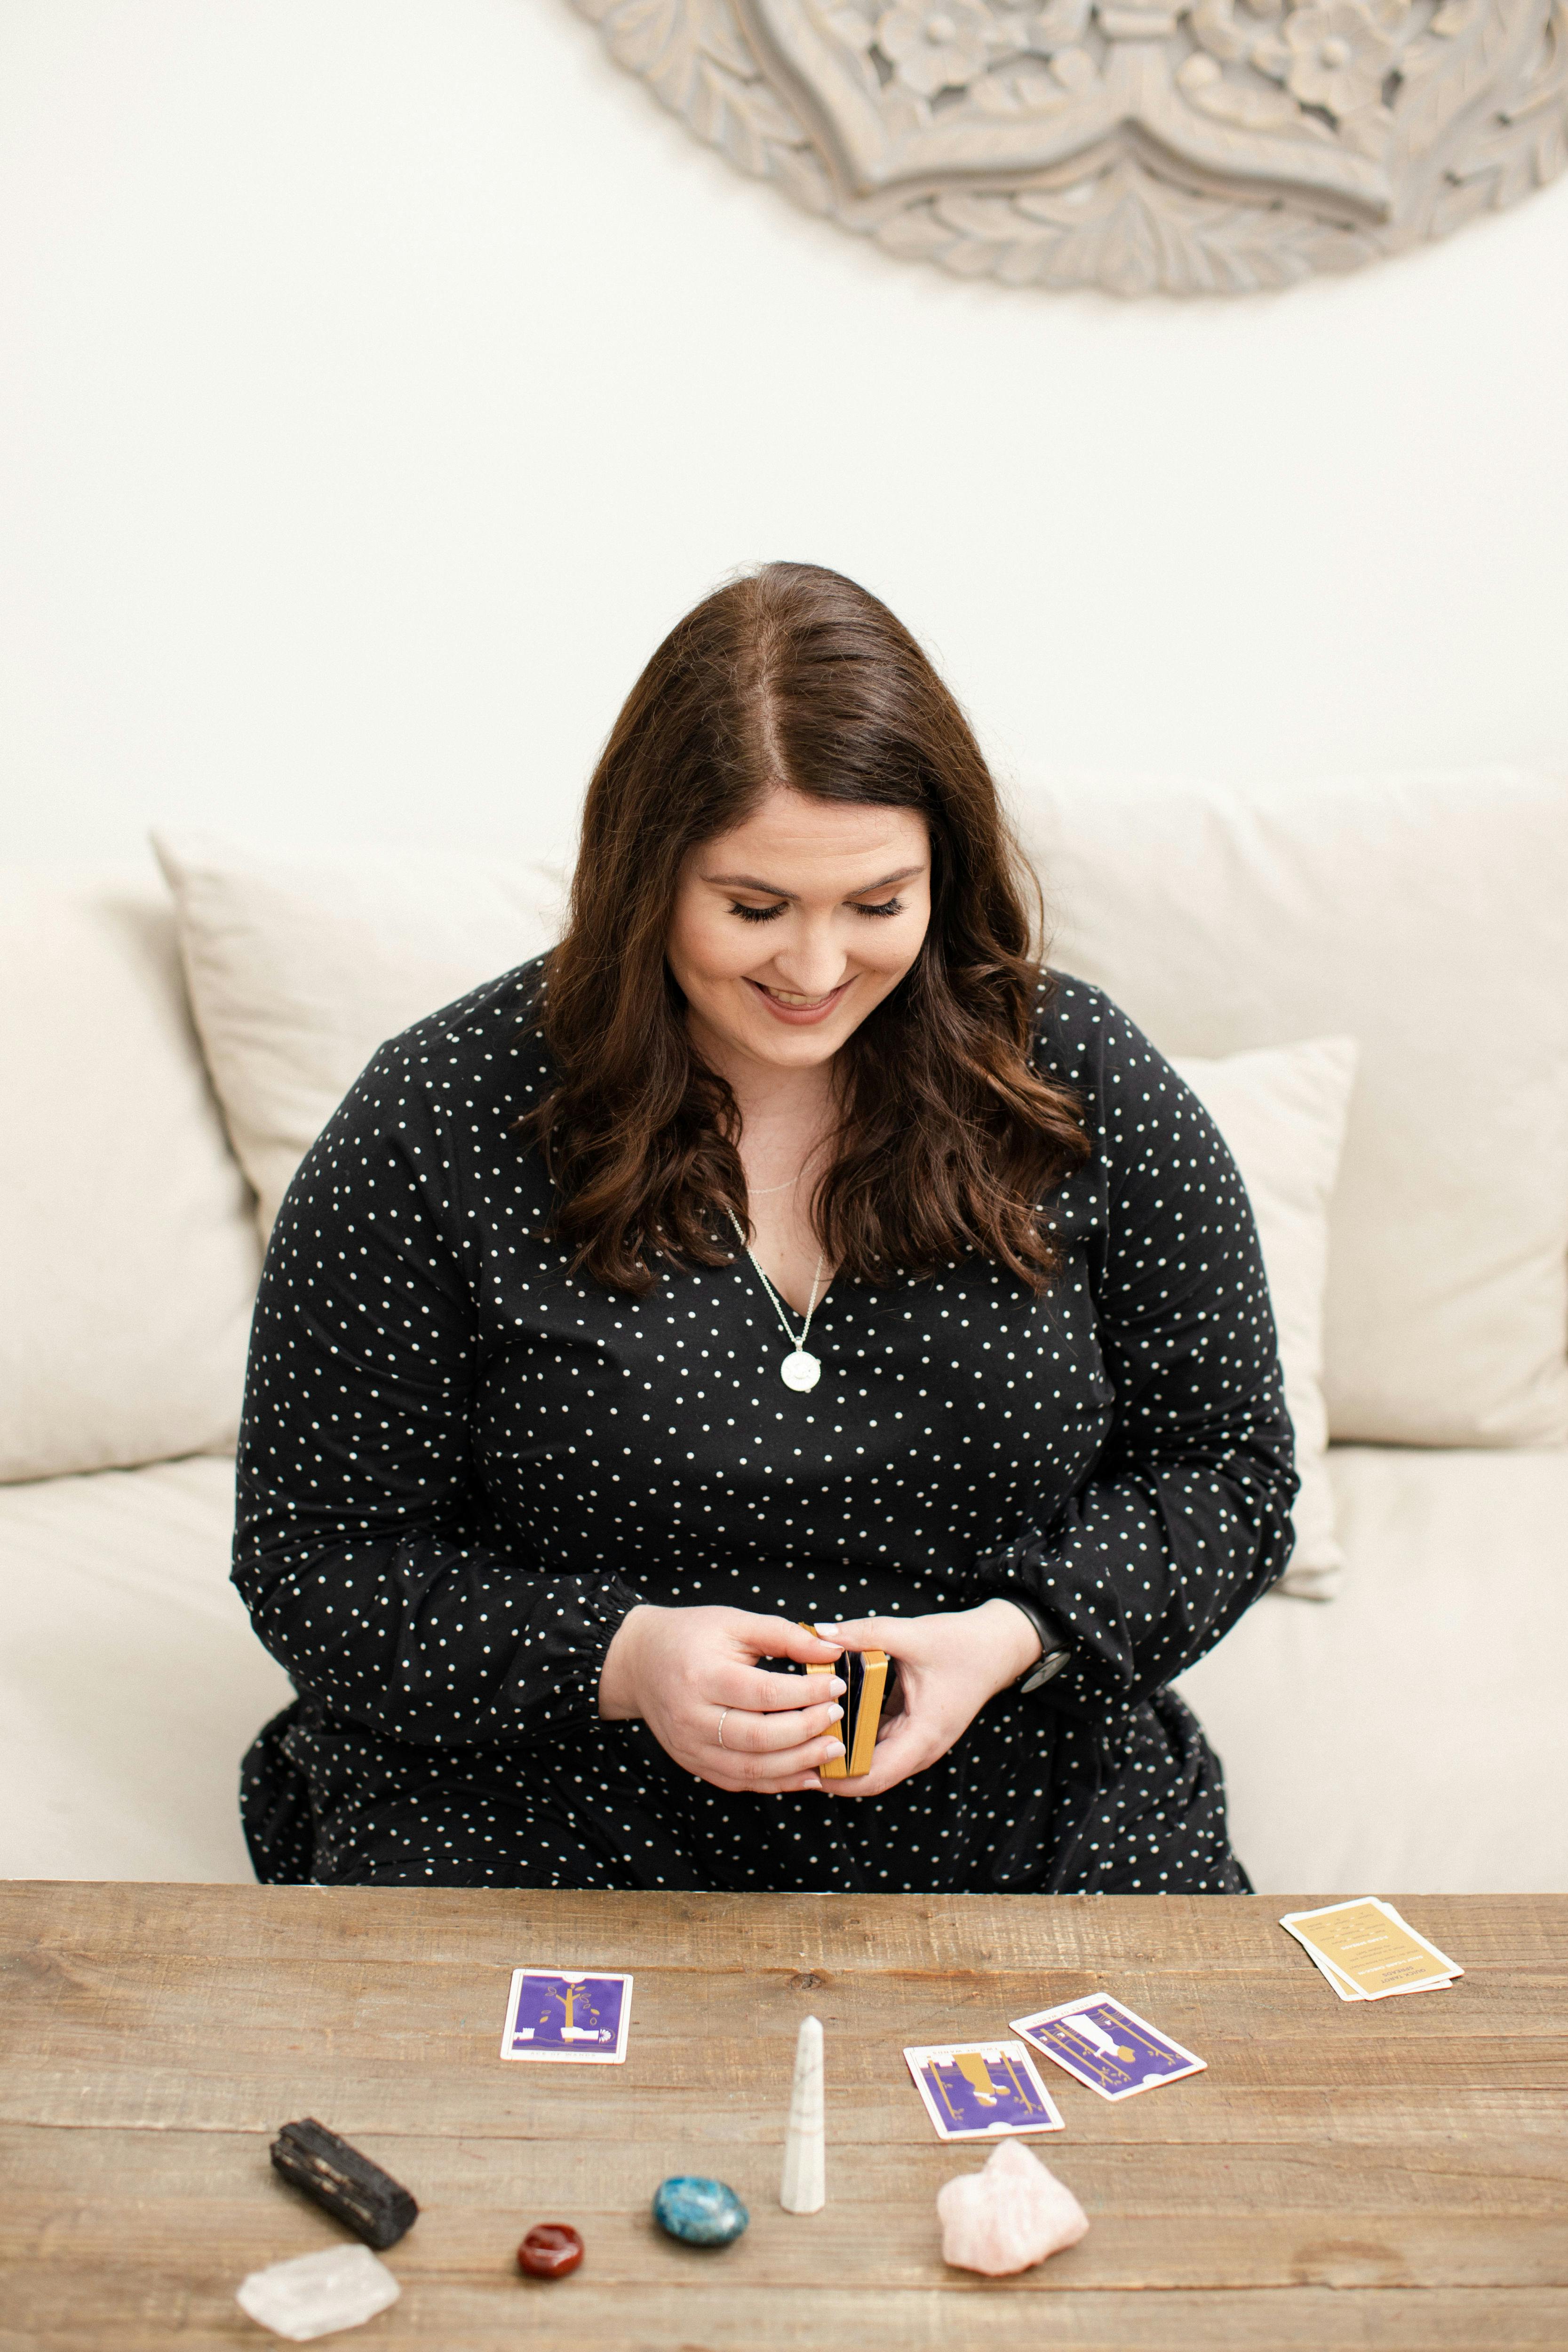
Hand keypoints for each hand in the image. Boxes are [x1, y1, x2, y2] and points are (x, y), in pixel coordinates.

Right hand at [597, 1605, 847, 1792]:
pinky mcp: (693, 1764)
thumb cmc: (690, 1635)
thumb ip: (784, 1634)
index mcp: (702, 1676)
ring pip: (751, 1769)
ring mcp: (690, 1747)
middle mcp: (692, 1717)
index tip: (837, 1685)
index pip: (765, 1694)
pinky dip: (777, 1783)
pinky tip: (808, 1774)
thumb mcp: (735, 1622)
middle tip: (838, 1718)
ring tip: (833, 1750)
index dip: (807, 1694)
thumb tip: (831, 1648)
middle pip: (759, 1737)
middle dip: (807, 1732)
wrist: (638, 1662)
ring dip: (798, 1764)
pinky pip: (739, 1782)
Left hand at [815, 1599, 1040, 1798]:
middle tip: (792, 1752)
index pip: (875, 1776)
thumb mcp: (912, 1635)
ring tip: (802, 1738)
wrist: (999, 1646)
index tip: (804, 1768)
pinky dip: (855, 1738)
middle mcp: (922, 1747)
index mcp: (924, 1734)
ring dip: (842, 1754)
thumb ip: (865, 1633)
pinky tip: (828, 1720)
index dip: (838, 1780)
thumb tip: (821, 1633)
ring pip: (873, 1761)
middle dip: (832, 1769)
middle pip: (870, 1775)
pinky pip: (879, 1743)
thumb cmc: (963, 1644)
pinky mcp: (914, 1729)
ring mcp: (919, 1741)